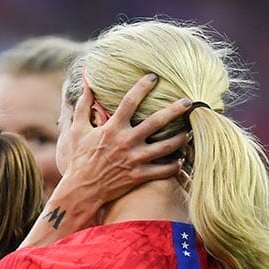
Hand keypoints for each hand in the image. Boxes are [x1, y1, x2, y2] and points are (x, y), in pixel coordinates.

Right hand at [60, 73, 192, 219]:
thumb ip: (83, 106)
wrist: (82, 190)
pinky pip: (163, 171)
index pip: (130, 101)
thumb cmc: (79, 159)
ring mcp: (134, 160)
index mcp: (112, 128)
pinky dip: (174, 166)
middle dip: (175, 110)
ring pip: (166, 147)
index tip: (153, 77)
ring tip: (190, 131)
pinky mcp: (138, 176)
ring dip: (181, 138)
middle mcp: (126, 142)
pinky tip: (180, 160)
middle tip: (189, 102)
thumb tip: (87, 83)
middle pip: (156, 121)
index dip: (142, 86)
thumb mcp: (77, 130)